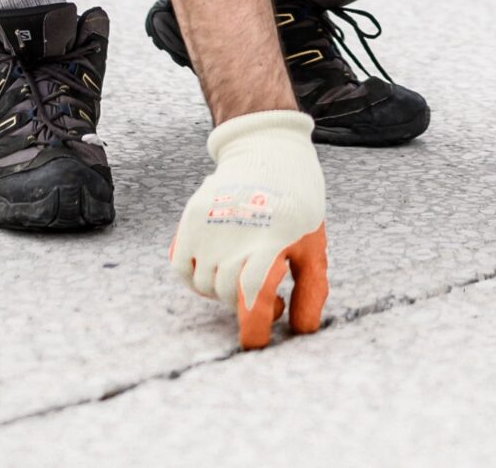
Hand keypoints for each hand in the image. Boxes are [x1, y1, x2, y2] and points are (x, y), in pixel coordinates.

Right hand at [169, 109, 329, 348]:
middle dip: (246, 306)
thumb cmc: (298, 205)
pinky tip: (217, 269)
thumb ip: (311, 290)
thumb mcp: (313, 246)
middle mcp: (237, 234)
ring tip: (245, 275)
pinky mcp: (191, 219)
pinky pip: (181, 268)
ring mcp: (210, 226)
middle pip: (228, 293)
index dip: (253, 329)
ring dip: (223, 291)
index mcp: (273, 240)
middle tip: (269, 298)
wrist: (269, 152)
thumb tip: (302, 330)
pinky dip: (195, 278)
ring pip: (205, 284)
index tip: (256, 342)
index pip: (253, 298)